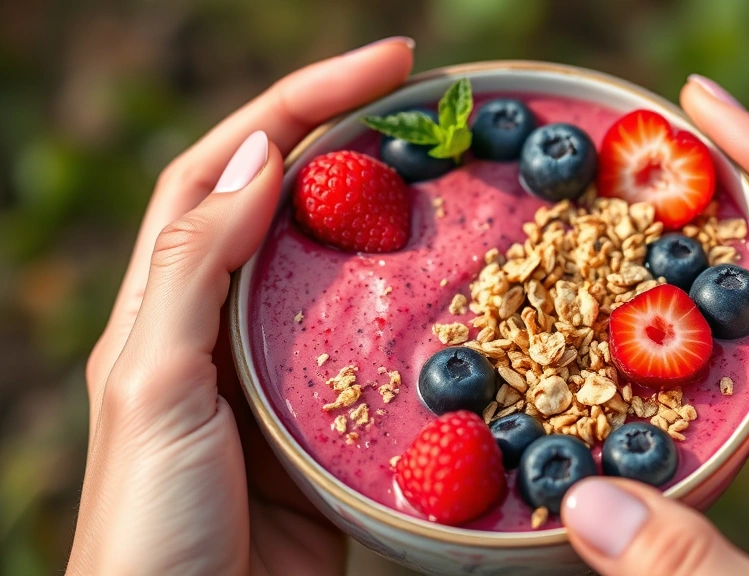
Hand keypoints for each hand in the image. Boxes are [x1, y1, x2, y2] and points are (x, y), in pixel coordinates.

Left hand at [68, 38, 413, 574]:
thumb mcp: (154, 380)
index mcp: (169, 300)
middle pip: (292, 204)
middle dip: (356, 141)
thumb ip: (195, 267)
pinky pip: (380, 352)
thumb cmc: (151, 519)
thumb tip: (261, 157)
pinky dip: (419, 317)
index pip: (227, 169)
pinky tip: (459, 302)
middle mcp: (225, 325)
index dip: (300, 104)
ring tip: (457, 184)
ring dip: (393, 222)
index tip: (387, 67)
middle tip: (437, 111)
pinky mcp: (331, 426)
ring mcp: (283, 375)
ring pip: (343, 273)